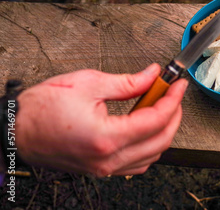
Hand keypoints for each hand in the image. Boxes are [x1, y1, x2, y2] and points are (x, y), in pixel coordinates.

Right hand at [16, 64, 187, 176]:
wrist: (15, 129)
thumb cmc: (42, 108)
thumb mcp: (89, 83)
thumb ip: (128, 82)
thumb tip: (152, 75)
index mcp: (106, 137)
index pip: (155, 120)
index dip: (173, 100)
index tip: (178, 85)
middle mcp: (108, 159)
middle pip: (160, 141)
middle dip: (174, 115)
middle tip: (173, 93)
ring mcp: (104, 168)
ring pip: (152, 156)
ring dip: (163, 131)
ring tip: (160, 106)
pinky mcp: (100, 169)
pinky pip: (136, 164)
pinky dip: (149, 146)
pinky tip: (146, 127)